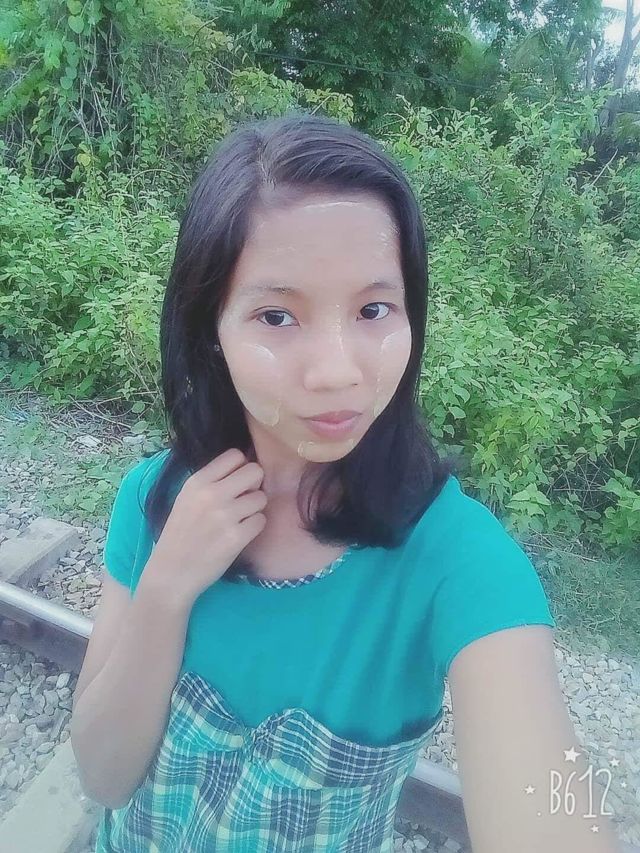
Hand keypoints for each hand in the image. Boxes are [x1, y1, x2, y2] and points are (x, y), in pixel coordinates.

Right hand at [148, 448, 266, 603]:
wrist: (171, 573)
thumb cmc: (180, 534)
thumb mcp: (186, 498)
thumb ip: (211, 481)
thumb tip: (243, 468)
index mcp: (197, 481)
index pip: (235, 455)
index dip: (240, 468)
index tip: (235, 482)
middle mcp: (212, 494)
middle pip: (255, 471)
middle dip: (253, 485)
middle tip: (242, 500)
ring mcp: (225, 516)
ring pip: (261, 497)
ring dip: (254, 508)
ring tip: (238, 520)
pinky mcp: (236, 538)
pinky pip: (261, 520)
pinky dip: (254, 527)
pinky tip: (240, 534)